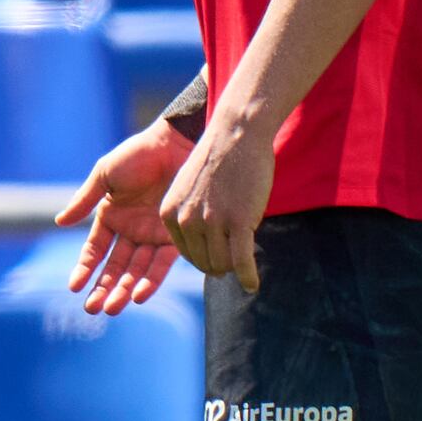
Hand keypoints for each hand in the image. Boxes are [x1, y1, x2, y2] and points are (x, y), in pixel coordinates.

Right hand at [55, 115, 195, 314]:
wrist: (176, 144)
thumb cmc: (138, 155)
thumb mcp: (105, 174)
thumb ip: (85, 200)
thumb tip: (59, 222)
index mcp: (111, 217)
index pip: (94, 251)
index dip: (84, 269)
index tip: (74, 286)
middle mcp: (131, 232)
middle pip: (115, 268)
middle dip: (103, 289)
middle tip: (93, 309)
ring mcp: (152, 237)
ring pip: (136, 271)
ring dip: (125, 291)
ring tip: (114, 308)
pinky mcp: (175, 238)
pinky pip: (161, 265)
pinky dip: (150, 280)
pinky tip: (139, 295)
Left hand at [155, 109, 279, 290]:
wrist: (236, 134)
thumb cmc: (218, 163)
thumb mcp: (190, 191)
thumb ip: (189, 219)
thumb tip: (204, 255)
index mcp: (169, 213)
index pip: (187, 254)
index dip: (206, 255)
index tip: (219, 249)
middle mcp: (186, 220)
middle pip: (204, 263)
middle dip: (220, 264)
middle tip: (234, 257)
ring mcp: (212, 222)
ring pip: (222, 264)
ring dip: (234, 267)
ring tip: (244, 259)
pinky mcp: (238, 221)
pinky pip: (241, 261)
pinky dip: (247, 276)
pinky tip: (252, 285)